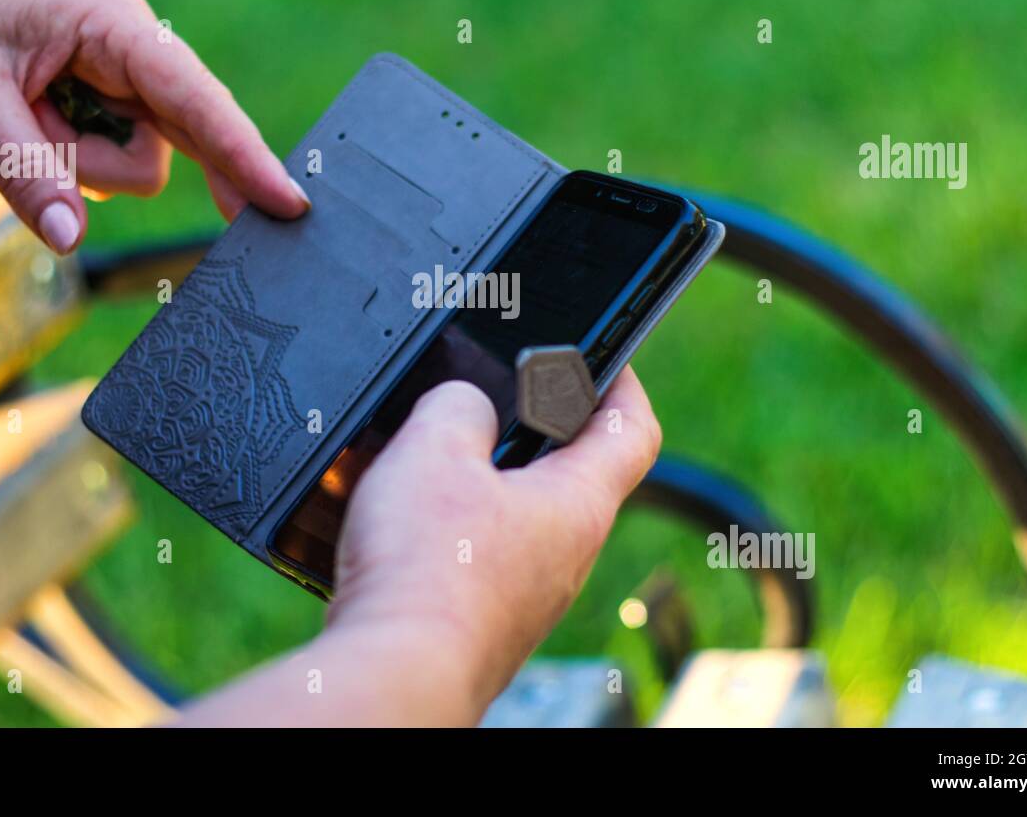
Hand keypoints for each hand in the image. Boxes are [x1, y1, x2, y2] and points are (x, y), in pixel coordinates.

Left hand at [0, 0, 307, 252]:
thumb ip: (21, 169)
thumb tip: (72, 242)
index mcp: (116, 27)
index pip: (197, 98)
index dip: (244, 153)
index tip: (288, 203)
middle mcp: (138, 53)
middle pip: (184, 137)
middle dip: (132, 163)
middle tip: (128, 190)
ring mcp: (131, 82)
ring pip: (144, 163)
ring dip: (81, 167)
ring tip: (18, 124)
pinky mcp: (117, 106)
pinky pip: (121, 161)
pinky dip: (79, 164)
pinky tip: (38, 129)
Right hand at [327, 368, 662, 719]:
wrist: (394, 670)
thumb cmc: (427, 573)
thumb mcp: (434, 448)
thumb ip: (457, 404)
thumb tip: (461, 404)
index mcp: (578, 503)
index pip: (633, 430)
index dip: (623, 382)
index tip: (603, 356)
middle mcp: (566, 554)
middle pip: (571, 472)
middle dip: (535, 427)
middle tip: (498, 394)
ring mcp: (527, 592)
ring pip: (519, 515)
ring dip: (484, 479)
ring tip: (434, 452)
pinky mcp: (485, 618)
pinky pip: (479, 554)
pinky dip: (451, 525)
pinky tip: (404, 516)